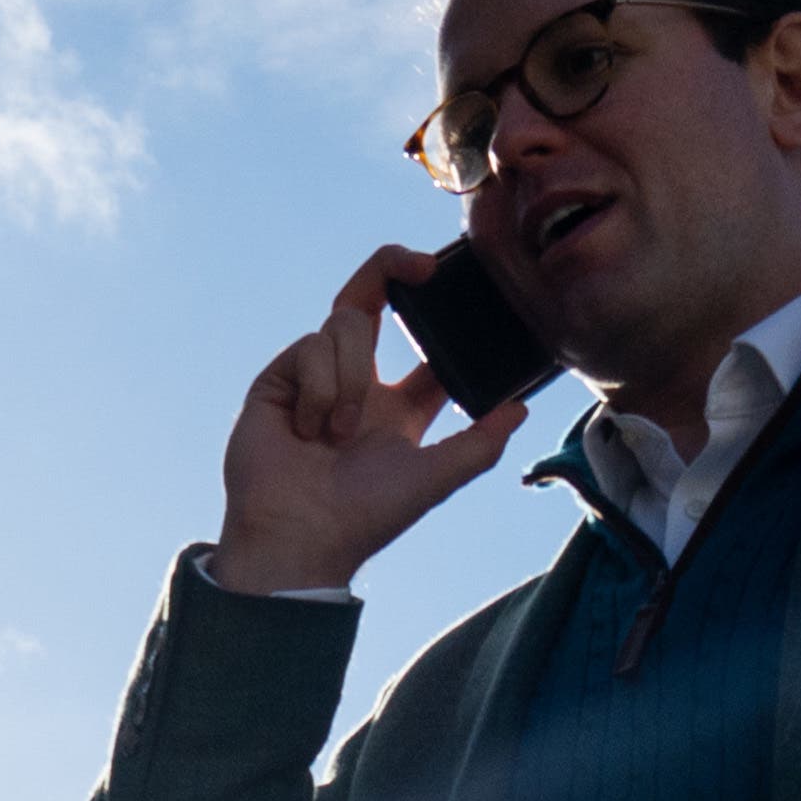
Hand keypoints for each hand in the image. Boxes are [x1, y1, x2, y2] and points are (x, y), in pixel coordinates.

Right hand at [209, 246, 536, 596]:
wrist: (300, 536)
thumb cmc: (366, 518)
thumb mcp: (434, 478)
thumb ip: (479, 443)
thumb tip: (522, 406)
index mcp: (398, 407)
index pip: (426, 344)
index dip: (442, 311)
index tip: (454, 281)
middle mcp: (358, 383)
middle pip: (374, 299)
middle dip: (392, 267)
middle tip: (422, 265)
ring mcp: (315, 376)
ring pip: (347, 323)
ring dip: (351, 377)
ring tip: (337, 434)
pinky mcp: (279, 377)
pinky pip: (312, 344)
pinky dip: (320, 388)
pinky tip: (308, 431)